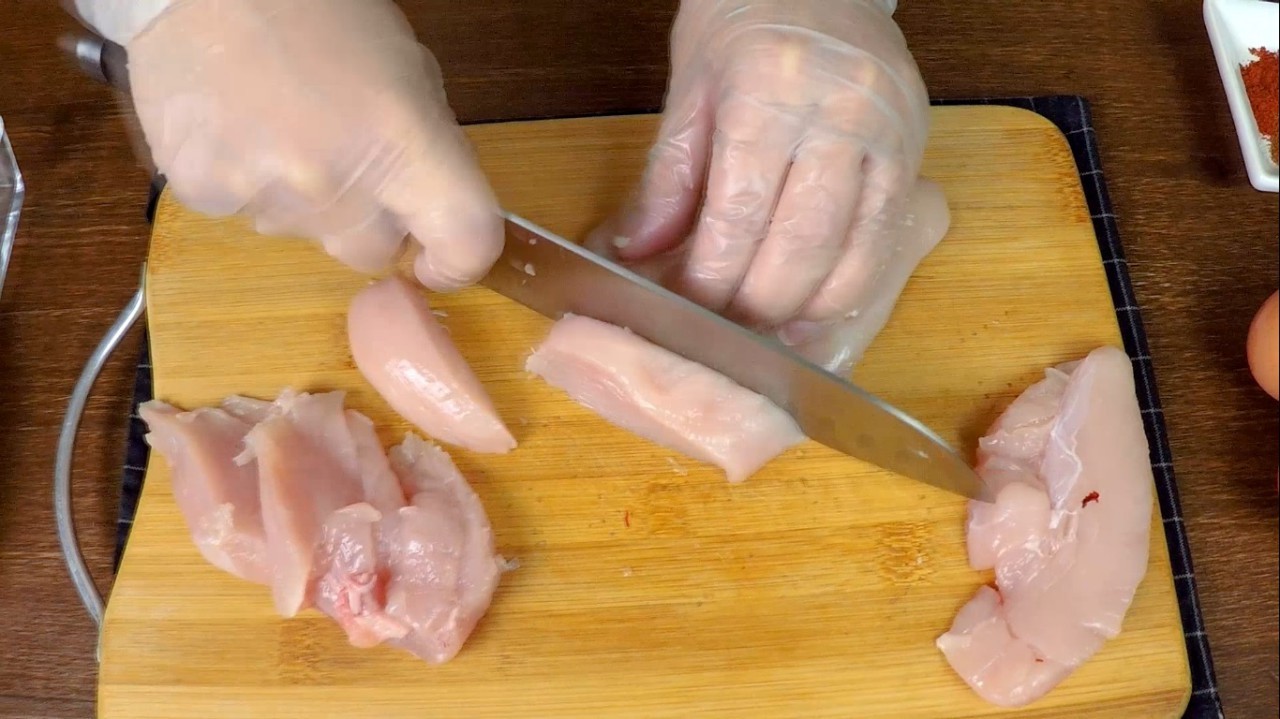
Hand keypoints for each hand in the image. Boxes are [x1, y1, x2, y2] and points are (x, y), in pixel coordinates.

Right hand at [117, 0, 501, 288]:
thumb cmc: (312, 10)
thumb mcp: (406, 66)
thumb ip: (427, 146)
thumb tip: (432, 206)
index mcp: (405, 139)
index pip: (464, 238)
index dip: (461, 261)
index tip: (443, 261)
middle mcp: (338, 180)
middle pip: (373, 252)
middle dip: (369, 222)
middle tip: (344, 159)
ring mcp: (266, 192)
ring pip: (306, 236)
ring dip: (303, 201)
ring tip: (280, 125)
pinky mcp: (205, 193)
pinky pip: (244, 216)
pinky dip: (245, 185)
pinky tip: (238, 129)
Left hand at [590, 0, 936, 364]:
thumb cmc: (746, 14)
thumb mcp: (691, 86)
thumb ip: (668, 177)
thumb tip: (633, 252)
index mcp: (770, 92)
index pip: (739, 217)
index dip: (711, 282)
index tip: (685, 315)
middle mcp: (840, 116)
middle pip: (799, 249)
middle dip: (756, 309)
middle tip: (722, 336)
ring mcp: (888, 137)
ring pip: (852, 257)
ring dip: (806, 312)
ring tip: (767, 335)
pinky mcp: (914, 155)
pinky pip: (886, 243)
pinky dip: (850, 289)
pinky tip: (815, 310)